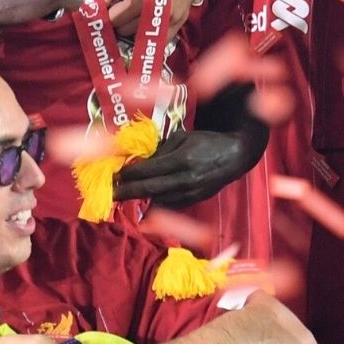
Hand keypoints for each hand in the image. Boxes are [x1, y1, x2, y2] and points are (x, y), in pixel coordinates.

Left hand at [112, 127, 260, 207]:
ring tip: (122, 197)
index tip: (115, 174)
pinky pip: (169, 206)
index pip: (149, 170)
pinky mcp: (194, 201)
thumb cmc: (206, 142)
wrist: (234, 157)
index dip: (130, 173)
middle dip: (127, 191)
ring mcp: (190, 193)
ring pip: (158, 201)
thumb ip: (161, 150)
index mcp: (183, 159)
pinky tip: (143, 201)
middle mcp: (186, 179)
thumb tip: (139, 161)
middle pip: (149, 189)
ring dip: (139, 199)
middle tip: (109, 192)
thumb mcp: (183, 137)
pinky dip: (154, 204)